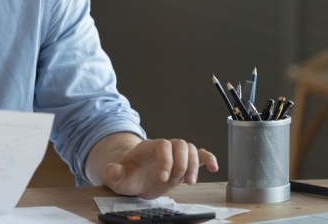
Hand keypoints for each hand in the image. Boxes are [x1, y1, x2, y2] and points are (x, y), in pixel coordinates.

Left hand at [102, 138, 217, 199]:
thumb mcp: (117, 178)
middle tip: (177, 182)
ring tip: (188, 183)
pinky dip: (208, 159)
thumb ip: (114, 173)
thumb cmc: (127, 176)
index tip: (163, 178)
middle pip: (180, 144)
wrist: (134, 180)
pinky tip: (213, 168)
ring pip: (191, 149)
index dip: (166, 160)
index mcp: (148, 147)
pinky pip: (199, 155)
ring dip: (194, 166)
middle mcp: (164, 148)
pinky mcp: (183, 164)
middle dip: (182, 164)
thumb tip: (114, 170)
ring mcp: (174, 155)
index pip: (163, 145)